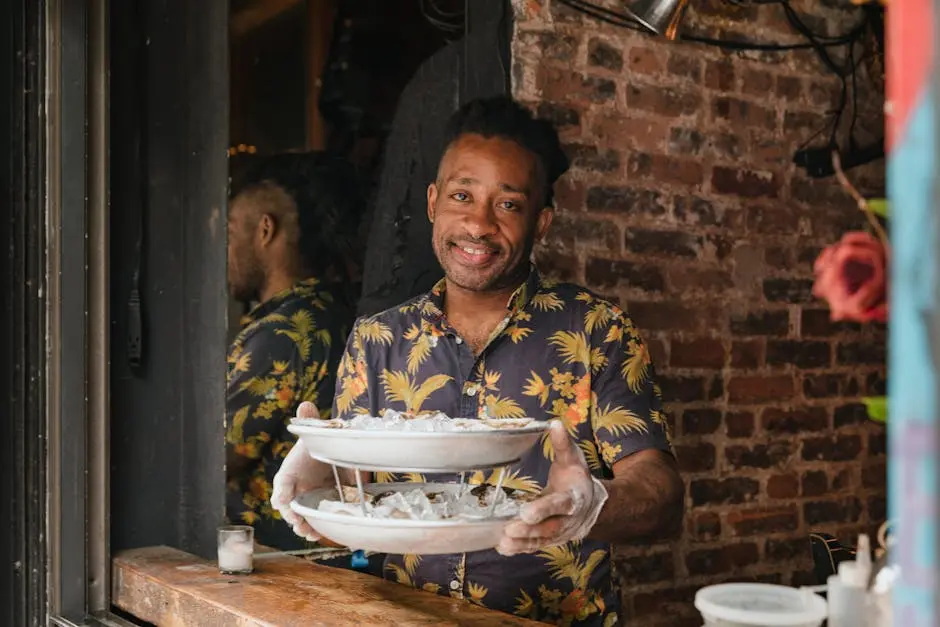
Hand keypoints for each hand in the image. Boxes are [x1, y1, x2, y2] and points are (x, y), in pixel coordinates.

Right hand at [271, 401, 332, 541]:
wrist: (327, 459)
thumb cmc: (315, 449)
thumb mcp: (312, 436)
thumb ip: (308, 423)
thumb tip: (305, 405)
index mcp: (289, 473)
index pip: (281, 485)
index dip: (281, 494)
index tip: (282, 502)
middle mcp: (294, 491)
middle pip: (289, 508)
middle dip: (293, 517)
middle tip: (299, 523)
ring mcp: (306, 502)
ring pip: (300, 519)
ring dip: (304, 527)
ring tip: (310, 534)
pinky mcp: (318, 509)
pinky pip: (315, 521)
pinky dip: (319, 529)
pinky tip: (324, 535)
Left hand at [497, 421, 607, 555]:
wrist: (590, 505)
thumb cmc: (576, 478)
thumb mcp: (573, 459)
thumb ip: (563, 444)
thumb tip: (555, 423)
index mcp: (573, 498)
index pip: (559, 505)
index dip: (544, 509)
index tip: (526, 511)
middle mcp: (567, 519)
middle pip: (549, 528)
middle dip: (530, 530)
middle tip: (510, 529)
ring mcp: (558, 533)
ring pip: (541, 540)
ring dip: (522, 543)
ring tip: (503, 542)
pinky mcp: (549, 539)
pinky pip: (535, 546)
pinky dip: (520, 548)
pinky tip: (503, 547)